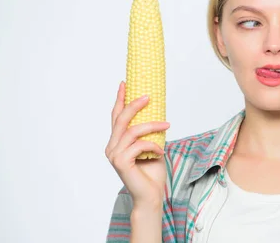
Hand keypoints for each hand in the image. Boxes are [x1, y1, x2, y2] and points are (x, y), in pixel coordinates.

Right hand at [105, 81, 169, 207]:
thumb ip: (149, 133)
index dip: (120, 99)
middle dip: (134, 104)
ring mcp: (114, 155)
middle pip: (120, 119)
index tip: (124, 82)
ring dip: (152, 125)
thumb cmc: (152, 172)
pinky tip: (160, 152)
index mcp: (116, 142)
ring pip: (132, 131)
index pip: (116, 117)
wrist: (151, 196)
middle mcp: (111, 147)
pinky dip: (153, 145)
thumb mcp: (152, 146)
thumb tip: (158, 113)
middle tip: (148, 95)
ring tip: (167, 124)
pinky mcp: (121, 163)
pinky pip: (139, 145)